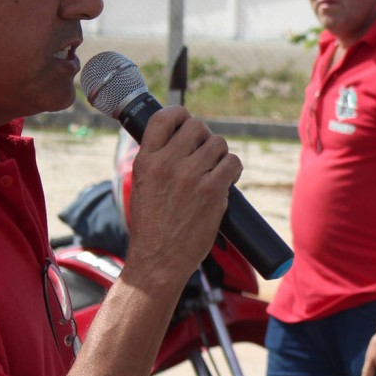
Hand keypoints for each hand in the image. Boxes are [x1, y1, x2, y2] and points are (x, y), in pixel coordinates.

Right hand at [125, 106, 241, 278]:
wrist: (158, 261)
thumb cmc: (152, 227)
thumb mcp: (142, 186)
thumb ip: (157, 161)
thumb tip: (179, 140)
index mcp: (146, 160)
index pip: (164, 117)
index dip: (180, 115)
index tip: (186, 122)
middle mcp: (167, 163)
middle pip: (197, 127)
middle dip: (203, 138)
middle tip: (204, 154)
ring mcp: (191, 176)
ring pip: (218, 143)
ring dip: (220, 155)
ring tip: (214, 171)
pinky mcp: (212, 191)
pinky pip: (233, 163)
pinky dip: (233, 169)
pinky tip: (226, 180)